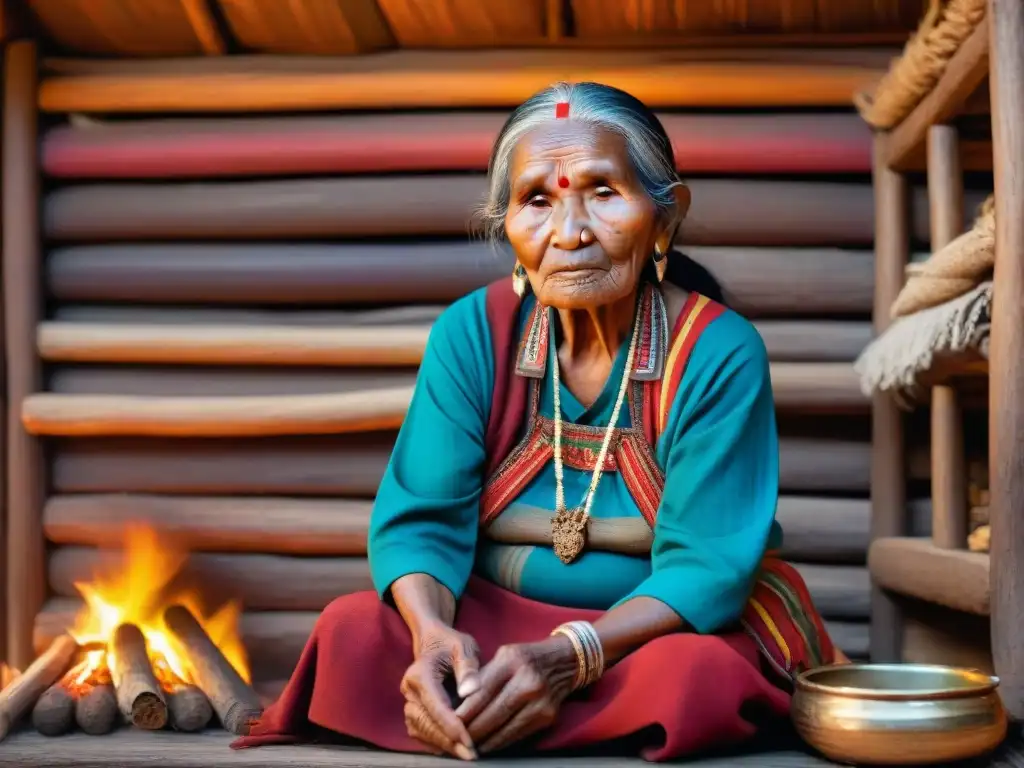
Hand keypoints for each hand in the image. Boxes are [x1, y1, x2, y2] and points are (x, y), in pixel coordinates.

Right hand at [400, 624, 481, 760]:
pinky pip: (421, 732)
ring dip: (442, 745)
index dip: (452, 726)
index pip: (435, 706)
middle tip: (471, 755)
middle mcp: (409, 690)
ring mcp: (409, 702)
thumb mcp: (464, 647)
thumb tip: (470, 691)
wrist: (434, 642)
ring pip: (421, 731)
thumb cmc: (451, 644)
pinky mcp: (413, 711)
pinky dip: (436, 742)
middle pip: (426, 723)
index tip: (469, 742)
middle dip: (448, 741)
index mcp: (420, 674)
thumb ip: (468, 667)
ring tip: (465, 754)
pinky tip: (454, 748)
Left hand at [455, 636, 577, 753]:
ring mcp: (540, 700)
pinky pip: (519, 734)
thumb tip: (459, 703)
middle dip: (472, 729)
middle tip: (455, 738)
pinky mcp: (548, 716)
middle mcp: (528, 680)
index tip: (450, 722)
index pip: (483, 690)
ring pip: (506, 728)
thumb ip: (483, 676)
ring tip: (468, 745)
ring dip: (484, 740)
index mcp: (512, 660)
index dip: (465, 710)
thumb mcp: (504, 654)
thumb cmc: (526, 658)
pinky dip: (501, 741)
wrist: (565, 661)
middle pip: (494, 712)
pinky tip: (488, 745)